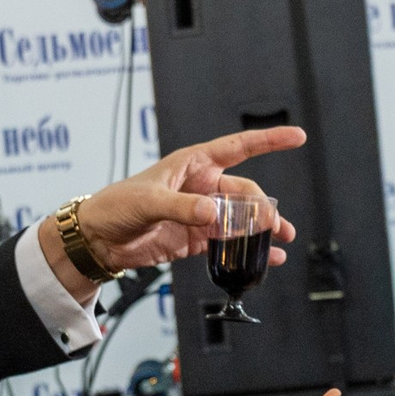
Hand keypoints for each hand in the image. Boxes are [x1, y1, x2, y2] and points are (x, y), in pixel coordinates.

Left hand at [48, 127, 306, 296]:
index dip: (269, 140)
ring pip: (242, 218)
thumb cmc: (115, 206)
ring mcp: (201, 213)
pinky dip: (247, 251)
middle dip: (263, 206)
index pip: (238, 147)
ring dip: (261, 229)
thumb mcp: (148, 201)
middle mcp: (202, 186)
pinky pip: (229, 243)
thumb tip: (213, 214)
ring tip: (280, 240)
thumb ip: (183, 207)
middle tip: (271, 224)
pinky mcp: (195, 238)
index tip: (296, 136)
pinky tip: (265, 259)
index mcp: (193, 164)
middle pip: (246, 192)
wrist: (98, 239)